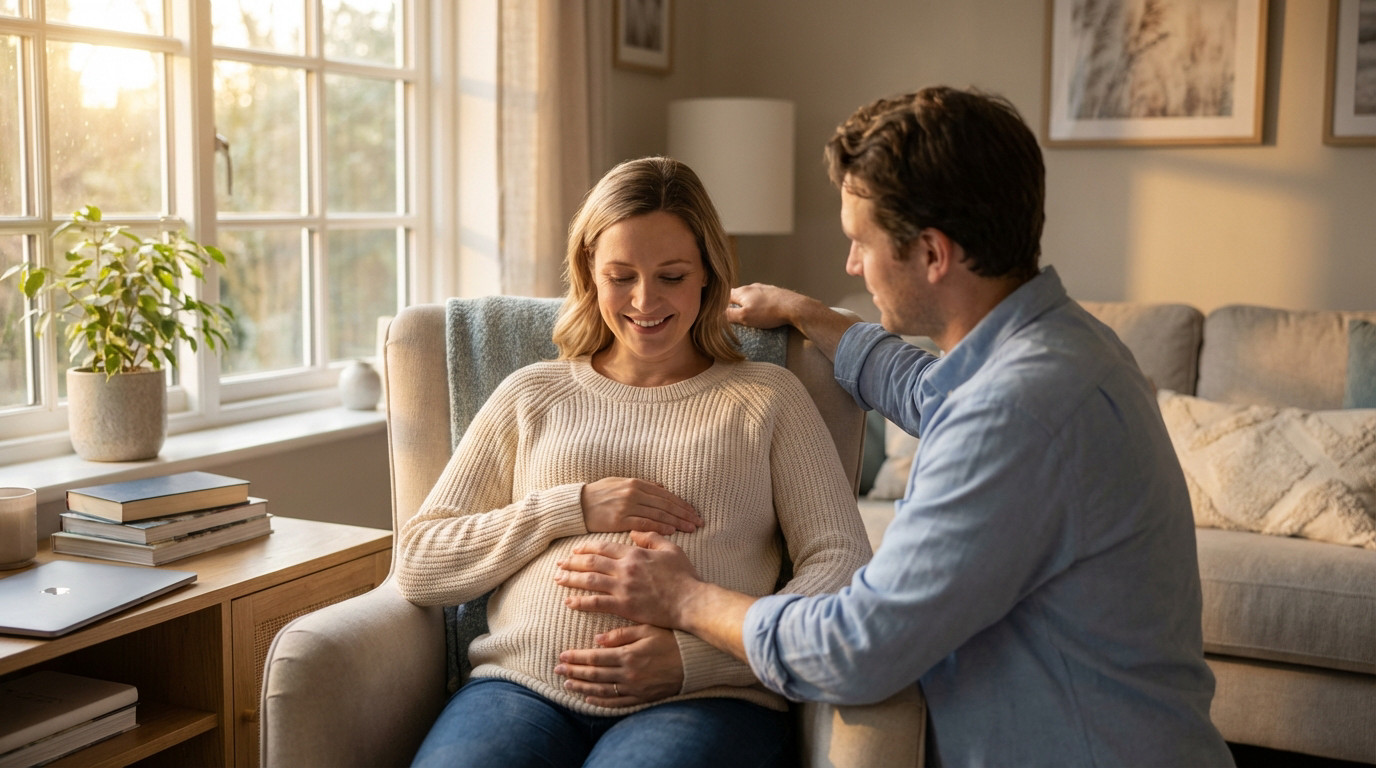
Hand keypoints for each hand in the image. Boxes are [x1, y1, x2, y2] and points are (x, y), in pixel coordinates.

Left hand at [554, 624, 682, 706]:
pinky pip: (617, 703)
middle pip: (594, 675)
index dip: (576, 658)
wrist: (695, 661)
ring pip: (602, 691)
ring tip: (567, 685)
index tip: (562, 656)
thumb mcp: (647, 629)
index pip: (595, 658)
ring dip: (582, 688)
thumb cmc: (671, 640)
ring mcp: (635, 688)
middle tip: (557, 671)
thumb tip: (597, 639)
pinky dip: (601, 702)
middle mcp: (629, 674)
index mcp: (628, 654)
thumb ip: (621, 634)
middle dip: (573, 673)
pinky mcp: (641, 698)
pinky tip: (589, 699)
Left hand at [555, 531, 701, 628]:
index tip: (575, 549)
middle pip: (591, 562)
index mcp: (634, 553)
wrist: (690, 601)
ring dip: (571, 579)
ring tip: (558, 579)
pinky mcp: (624, 607)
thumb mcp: (670, 549)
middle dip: (572, 562)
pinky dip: (580, 602)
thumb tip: (634, 531)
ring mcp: (623, 588)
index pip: (604, 547)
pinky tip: (569, 602)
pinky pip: (596, 603)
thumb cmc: (683, 576)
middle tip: (559, 563)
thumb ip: (651, 537)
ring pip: (589, 581)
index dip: (586, 547)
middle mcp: (625, 569)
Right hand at [581, 478, 701, 535]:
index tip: (694, 512)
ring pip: (658, 514)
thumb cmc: (599, 494)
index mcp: (636, 483)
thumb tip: (661, 486)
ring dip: (677, 521)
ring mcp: (627, 506)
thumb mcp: (620, 483)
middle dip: (684, 513)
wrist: (577, 505)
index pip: (665, 494)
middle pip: (666, 504)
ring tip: (690, 528)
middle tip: (699, 522)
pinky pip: (644, 523)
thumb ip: (642, 485)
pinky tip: (671, 531)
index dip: (681, 504)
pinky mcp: (619, 519)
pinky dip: (659, 526)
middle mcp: (634, 493)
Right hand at [726, 283, 810, 328]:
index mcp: (742, 291)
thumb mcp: (745, 317)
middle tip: (734, 315)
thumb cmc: (768, 312)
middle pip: (739, 294)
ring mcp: (765, 288)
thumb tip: (717, 314)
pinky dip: (760, 303)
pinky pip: (763, 297)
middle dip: (735, 303)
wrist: (794, 307)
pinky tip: (764, 310)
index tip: (718, 310)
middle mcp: (752, 287)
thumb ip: (729, 315)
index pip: (725, 294)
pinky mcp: (775, 292)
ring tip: (749, 313)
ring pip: (751, 295)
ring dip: (748, 303)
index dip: (720, 302)